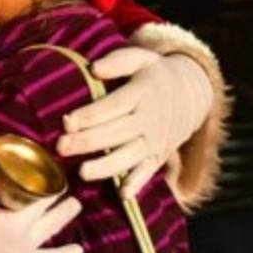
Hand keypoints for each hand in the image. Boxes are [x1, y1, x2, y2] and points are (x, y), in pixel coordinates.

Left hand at [57, 46, 212, 198]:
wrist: (192, 94)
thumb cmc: (154, 74)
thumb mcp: (141, 58)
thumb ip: (117, 61)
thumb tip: (94, 69)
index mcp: (142, 94)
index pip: (113, 106)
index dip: (90, 115)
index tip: (67, 121)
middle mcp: (149, 120)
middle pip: (116, 133)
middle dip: (88, 142)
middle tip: (61, 147)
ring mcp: (155, 141)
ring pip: (129, 157)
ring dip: (106, 166)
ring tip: (82, 172)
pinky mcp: (158, 157)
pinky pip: (148, 173)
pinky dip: (137, 184)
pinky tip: (123, 195)